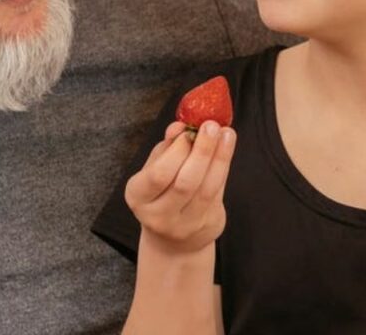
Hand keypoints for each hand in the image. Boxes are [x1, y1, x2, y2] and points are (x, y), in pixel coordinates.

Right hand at [125, 120, 236, 255]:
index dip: (176, 151)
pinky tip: (227, 147)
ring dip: (220, 157)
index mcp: (138, 197)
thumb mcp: (154, 168)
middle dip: (201, 151)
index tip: (189, 130)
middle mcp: (158, 216)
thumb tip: (179, 126)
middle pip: (185, 183)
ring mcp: (185, 225)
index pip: (158, 175)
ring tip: (227, 133)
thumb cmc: (162, 191)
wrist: (173, 239)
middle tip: (212, 126)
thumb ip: (166, 147)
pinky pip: (218, 193)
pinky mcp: (208, 226)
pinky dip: (224, 168)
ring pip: (206, 188)